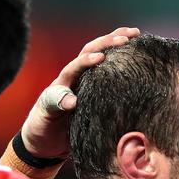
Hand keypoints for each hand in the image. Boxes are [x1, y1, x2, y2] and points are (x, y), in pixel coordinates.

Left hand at [21, 27, 139, 158]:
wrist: (45, 143)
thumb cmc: (43, 129)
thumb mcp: (45, 117)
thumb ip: (55, 105)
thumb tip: (72, 101)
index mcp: (63, 83)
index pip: (75, 66)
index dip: (87, 61)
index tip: (101, 58)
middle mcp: (75, 79)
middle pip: (90, 51)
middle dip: (108, 41)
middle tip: (129, 36)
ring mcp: (86, 85)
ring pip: (101, 58)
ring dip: (115, 44)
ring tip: (135, 35)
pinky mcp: (95, 94)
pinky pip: (109, 75)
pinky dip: (121, 62)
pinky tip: (136, 58)